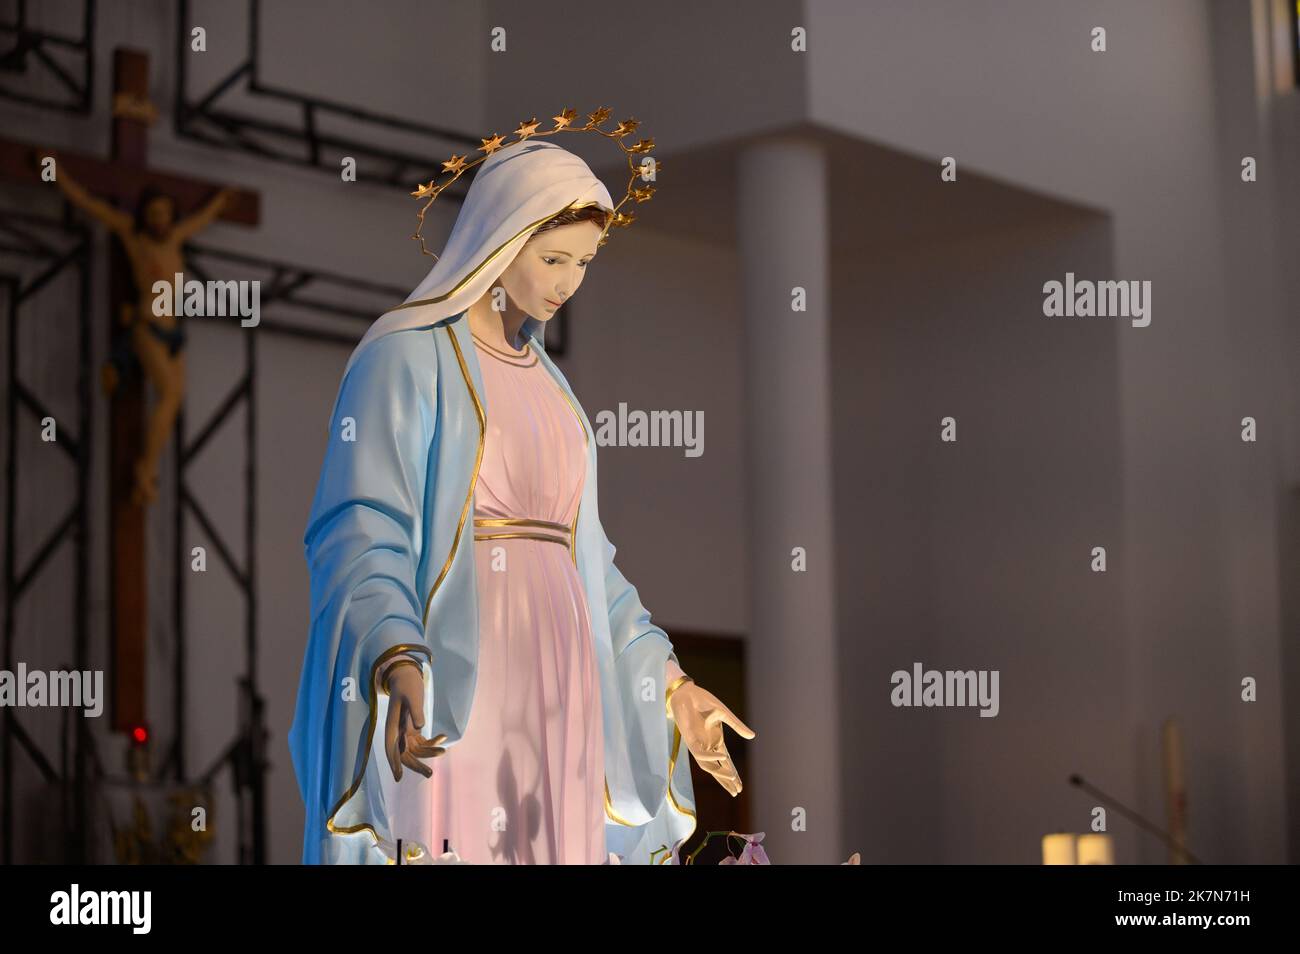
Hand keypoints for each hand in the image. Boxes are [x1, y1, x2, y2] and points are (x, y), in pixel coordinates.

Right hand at [383, 662, 445, 781]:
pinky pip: (421, 741)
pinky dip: (431, 741)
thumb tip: (420, 728)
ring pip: (414, 750)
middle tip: (430, 774)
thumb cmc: (408, 685)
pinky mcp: (412, 728)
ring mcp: (404, 731)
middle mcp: (397, 732)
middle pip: (404, 754)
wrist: (406, 675)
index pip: (391, 748)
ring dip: (428, 752)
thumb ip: (416, 711)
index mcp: (392, 726)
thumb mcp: (413, 696)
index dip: (394, 763)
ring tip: (443, 751)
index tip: (398, 777)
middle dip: (416, 765)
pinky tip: (443, 736)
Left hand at [668, 680, 754, 796]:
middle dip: (727, 780)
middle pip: (718, 768)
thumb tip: (752, 736)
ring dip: (720, 773)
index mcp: (717, 741)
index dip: (733, 774)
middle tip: (737, 791)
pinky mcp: (690, 741)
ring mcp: (699, 745)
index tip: (740, 786)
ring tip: (732, 778)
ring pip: (709, 766)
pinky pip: (700, 754)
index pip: (726, 762)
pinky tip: (721, 757)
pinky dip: (711, 757)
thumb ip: (737, 726)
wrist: (687, 693)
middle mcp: (708, 746)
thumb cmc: (703, 701)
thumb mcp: (724, 713)